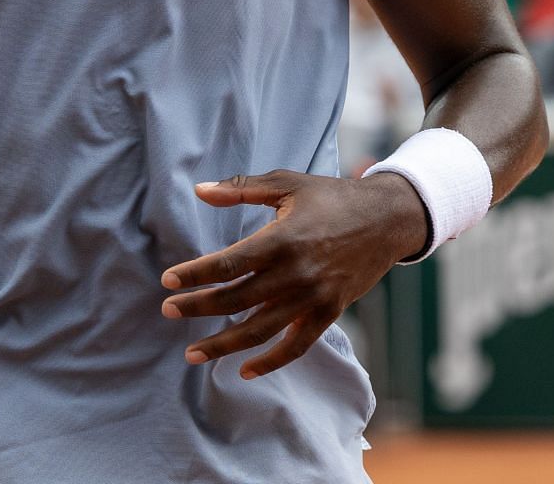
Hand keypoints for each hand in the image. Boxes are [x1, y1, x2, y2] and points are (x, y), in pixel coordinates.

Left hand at [159, 170, 424, 378]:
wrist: (386, 219)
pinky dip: (271, 362)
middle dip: (198, 308)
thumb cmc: (331, 196)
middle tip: (168, 311)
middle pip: (237, 300)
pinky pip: (296, 346)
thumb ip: (241, 188)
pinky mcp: (329, 312)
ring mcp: (313, 297)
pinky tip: (245, 370)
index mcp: (282, 239)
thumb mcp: (287, 183)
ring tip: (192, 353)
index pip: (228, 265)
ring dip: (223, 344)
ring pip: (260, 330)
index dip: (195, 275)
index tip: (167, 282)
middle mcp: (296, 273)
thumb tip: (200, 191)